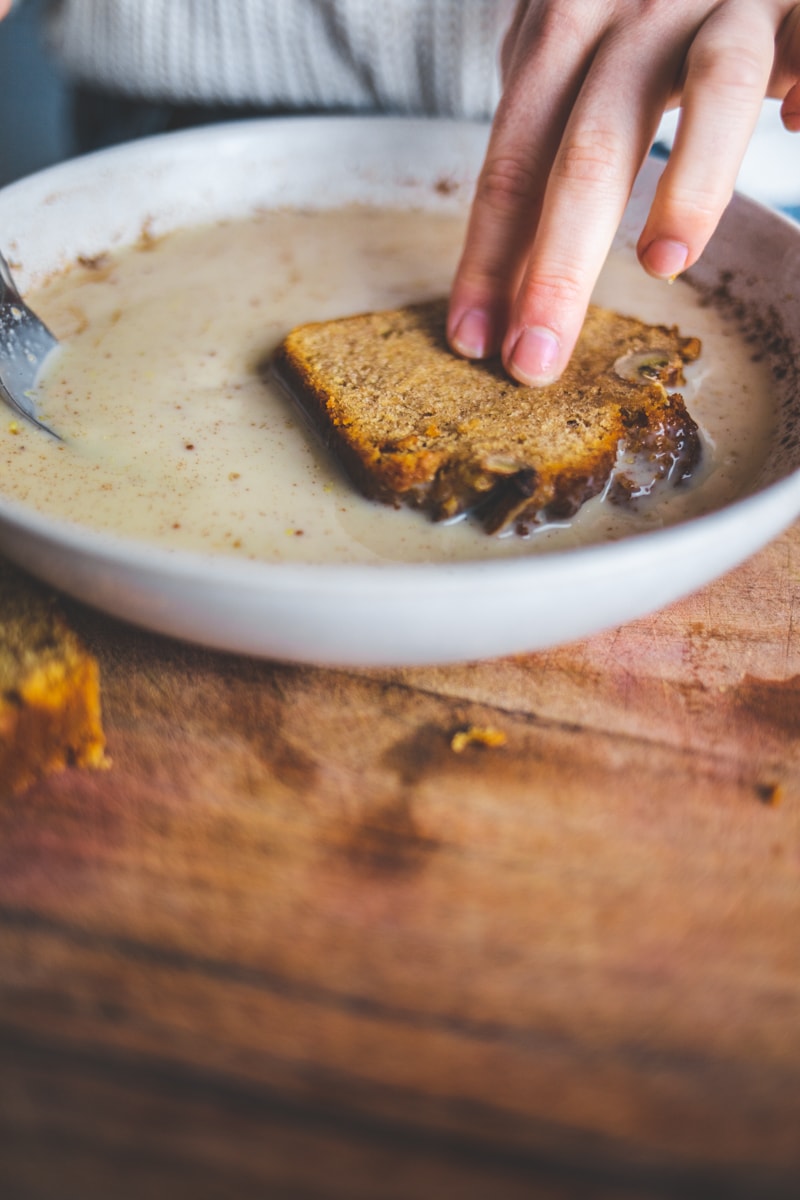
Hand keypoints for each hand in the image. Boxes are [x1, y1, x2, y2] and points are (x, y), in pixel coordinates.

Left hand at [448, 0, 799, 384]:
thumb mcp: (578, 36)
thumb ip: (546, 123)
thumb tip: (509, 259)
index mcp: (569, 19)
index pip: (516, 154)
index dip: (490, 253)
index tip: (473, 340)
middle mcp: (640, 0)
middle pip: (593, 142)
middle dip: (558, 266)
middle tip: (535, 361)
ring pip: (716, 85)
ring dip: (690, 184)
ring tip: (662, 265)